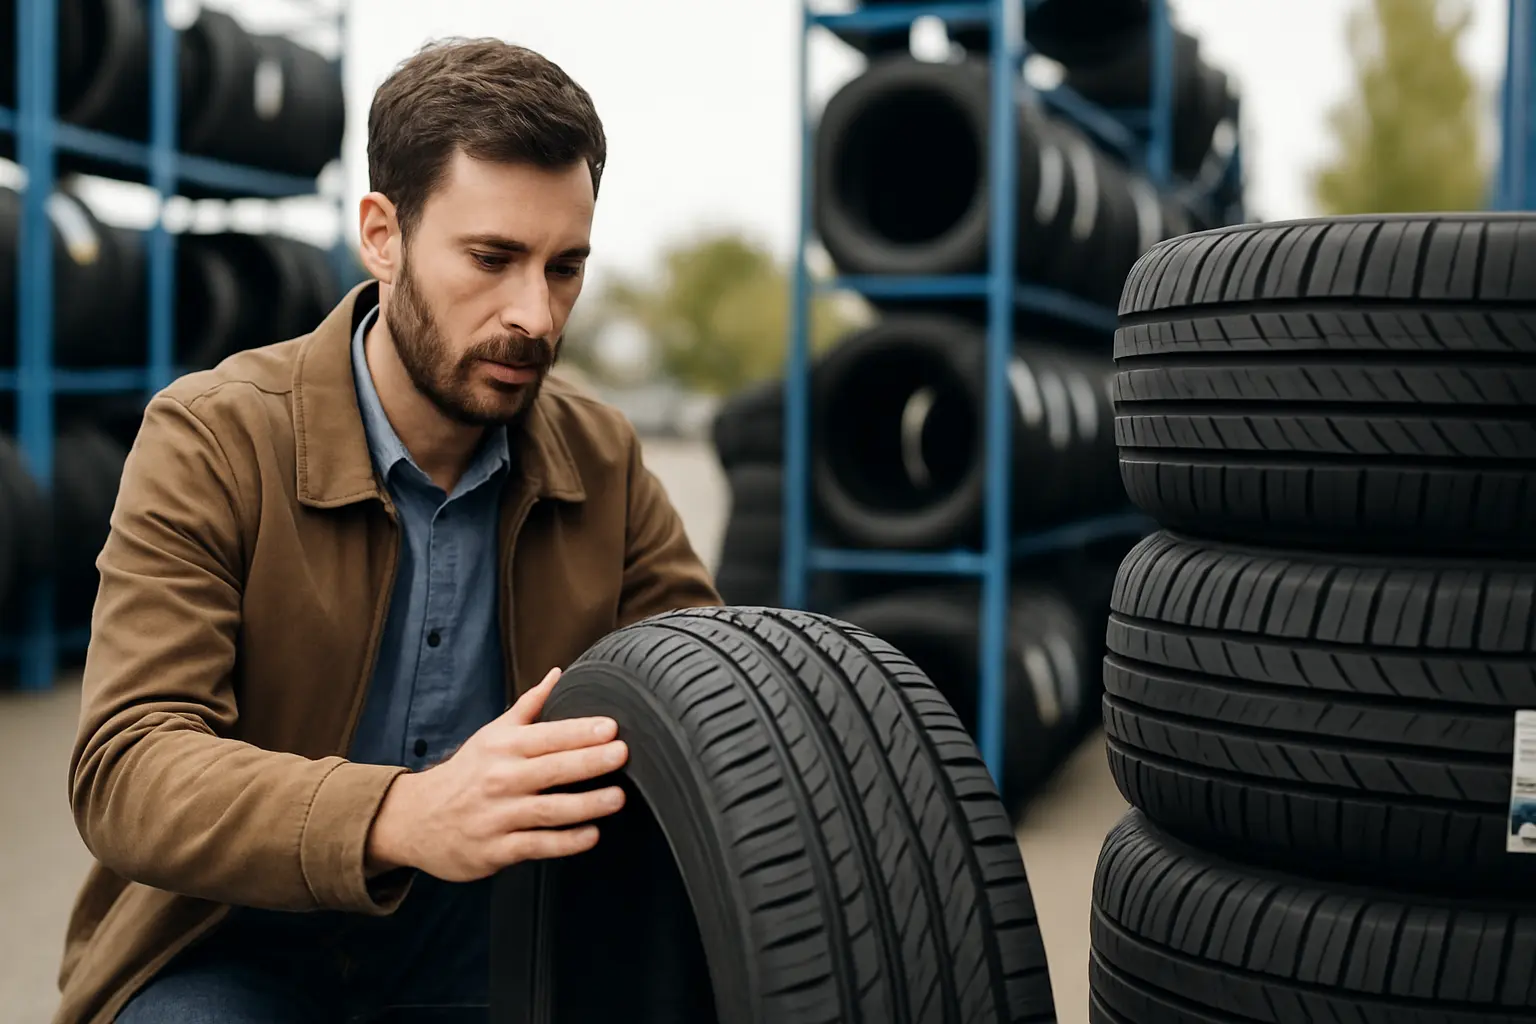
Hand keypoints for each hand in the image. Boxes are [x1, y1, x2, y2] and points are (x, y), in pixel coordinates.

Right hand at [364, 667, 628, 882]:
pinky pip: (536, 845)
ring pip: (547, 810)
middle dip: (589, 761)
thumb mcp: (492, 734)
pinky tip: (591, 835)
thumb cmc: (467, 772)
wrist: (415, 819)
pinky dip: (565, 842)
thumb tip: (558, 672)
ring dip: (585, 805)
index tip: (611, 728)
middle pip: (551, 769)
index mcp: (503, 747)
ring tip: (617, 798)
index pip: (547, 736)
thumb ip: (529, 706)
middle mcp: (501, 779)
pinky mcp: (496, 849)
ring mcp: (498, 816)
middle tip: (623, 754)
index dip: (580, 732)